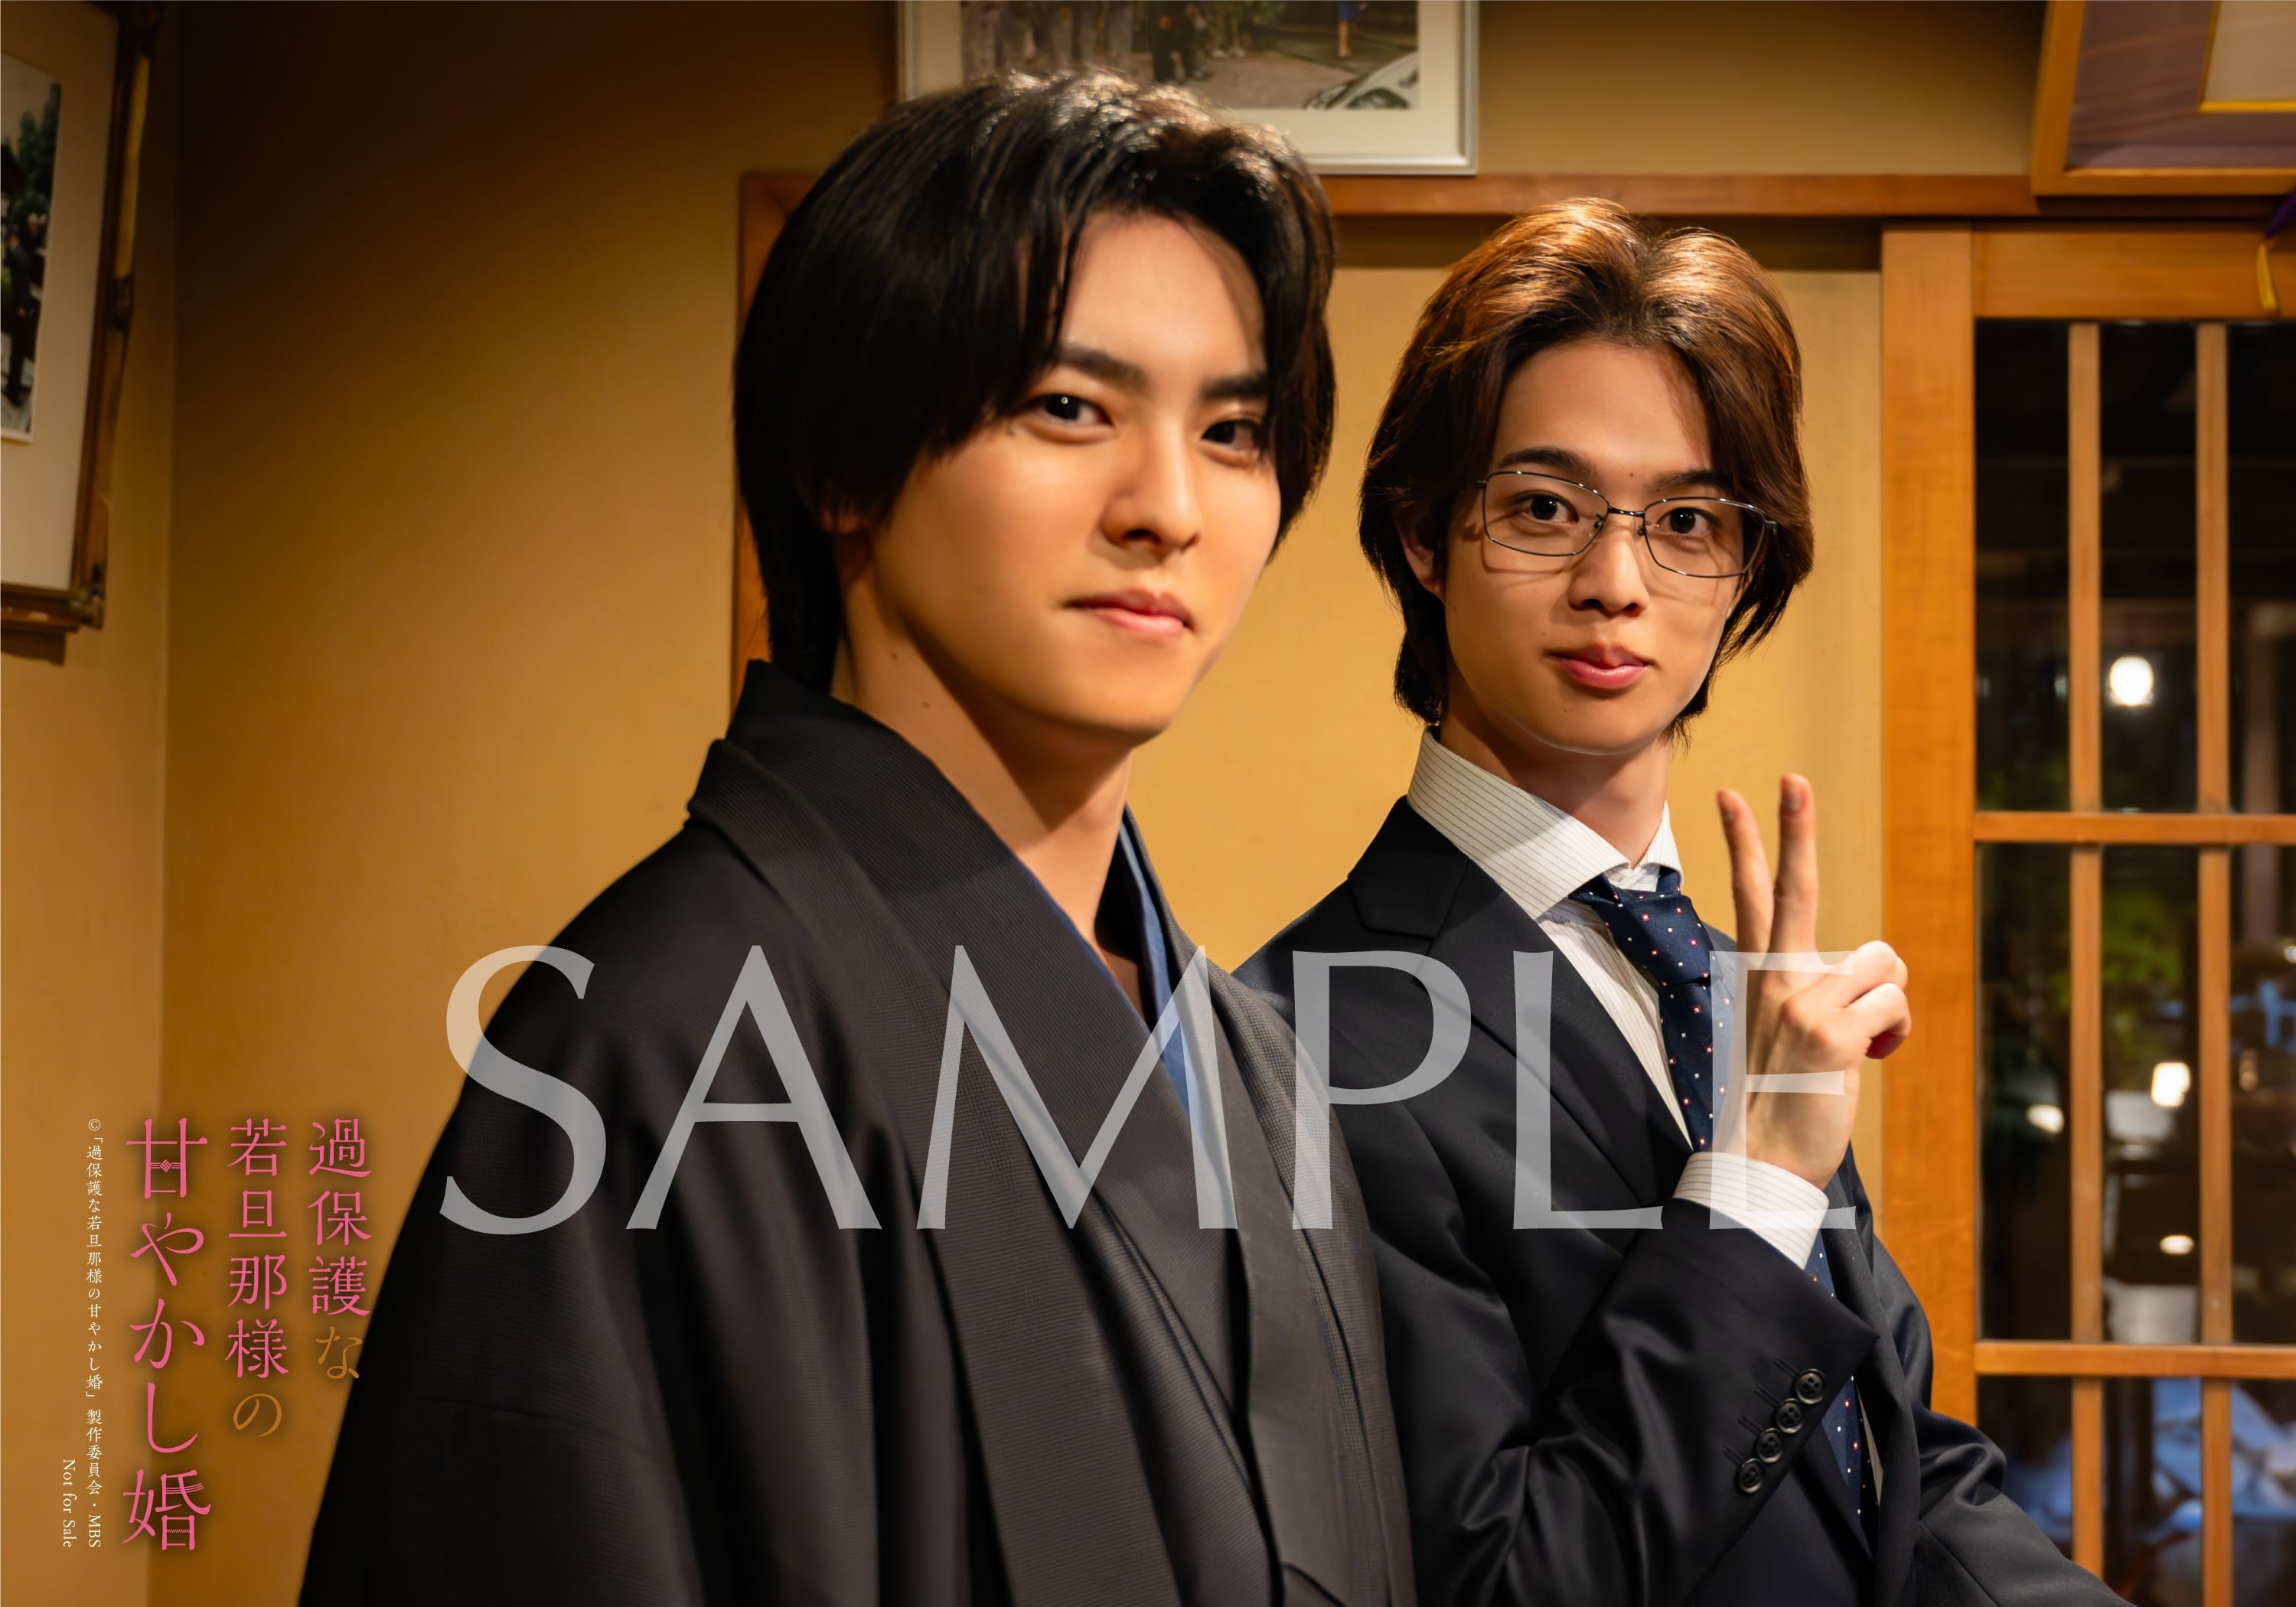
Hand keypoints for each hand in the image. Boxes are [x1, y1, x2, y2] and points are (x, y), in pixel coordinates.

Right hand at [1713, 775, 1911, 1190]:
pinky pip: (1893, 1001)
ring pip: (1881, 964)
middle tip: (1793, 776)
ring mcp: (1801, 1001)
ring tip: (1858, 1047)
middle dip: (1794, 827)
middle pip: (1793, 887)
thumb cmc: (1782, 1097)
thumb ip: (1818, 986)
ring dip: (1886, 1003)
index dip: (1746, 840)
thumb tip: (1874, 970)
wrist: (1762, 1159)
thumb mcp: (1789, 1030)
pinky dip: (1894, 1031)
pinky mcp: (1832, 1030)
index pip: (1751, 894)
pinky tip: (1868, 1060)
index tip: (1732, 793)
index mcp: (1760, 974)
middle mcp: (1776, 978)